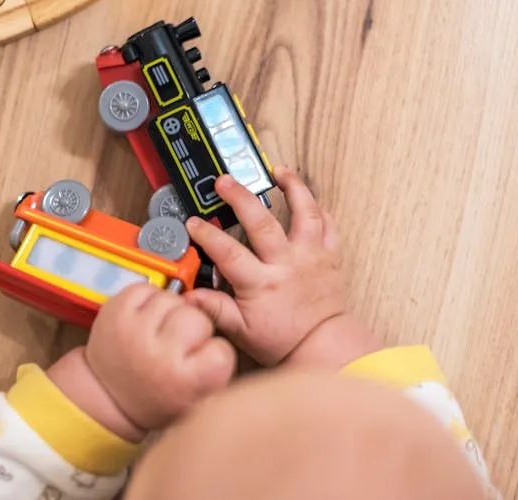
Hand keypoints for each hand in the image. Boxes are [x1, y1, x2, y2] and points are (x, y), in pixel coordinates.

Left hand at [63, 284, 234, 434]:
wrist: (109, 395)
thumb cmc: (158, 395)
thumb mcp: (196, 397)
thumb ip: (217, 369)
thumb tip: (222, 328)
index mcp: (185, 383)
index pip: (222, 349)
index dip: (214, 351)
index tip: (201, 360)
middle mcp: (158, 356)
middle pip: (198, 317)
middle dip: (193, 327)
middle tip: (178, 345)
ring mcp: (133, 331)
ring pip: (173, 298)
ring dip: (171, 311)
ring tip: (160, 332)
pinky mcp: (115, 312)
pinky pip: (146, 288)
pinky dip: (149, 299)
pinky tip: (146, 319)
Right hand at [184, 166, 378, 367]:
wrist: (322, 346)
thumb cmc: (282, 340)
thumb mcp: (240, 330)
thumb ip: (215, 308)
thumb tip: (189, 295)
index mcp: (262, 283)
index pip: (228, 252)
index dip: (208, 234)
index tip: (193, 223)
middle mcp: (287, 264)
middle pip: (263, 222)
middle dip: (241, 197)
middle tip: (224, 181)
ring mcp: (310, 256)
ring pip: (305, 214)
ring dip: (293, 188)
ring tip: (278, 171)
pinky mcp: (328, 256)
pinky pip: (328, 225)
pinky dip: (319, 208)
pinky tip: (307, 196)